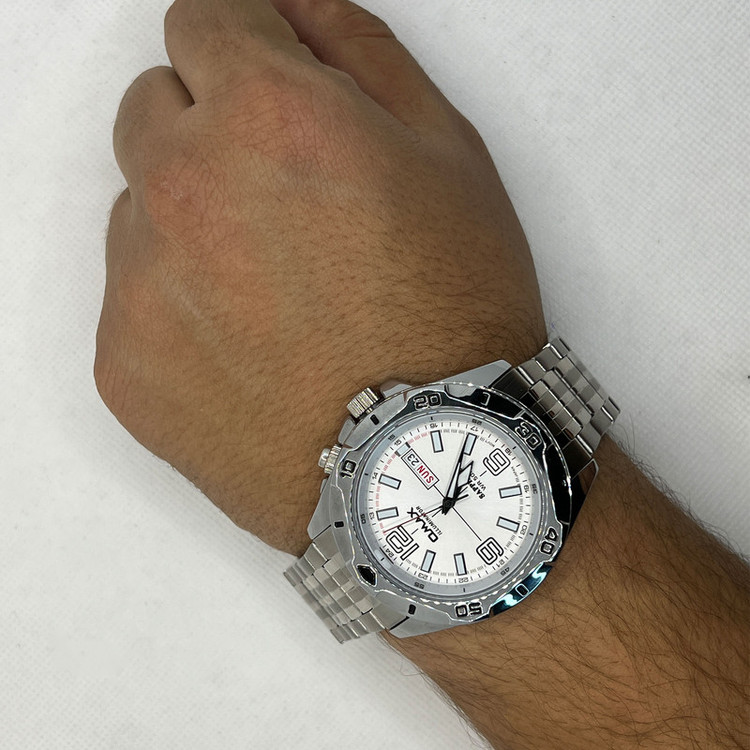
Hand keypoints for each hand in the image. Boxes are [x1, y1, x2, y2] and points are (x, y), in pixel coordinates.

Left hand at [95, 0, 545, 555]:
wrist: (430, 462)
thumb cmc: (457, 313)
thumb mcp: (449, 152)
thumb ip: (357, 48)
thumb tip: (288, 2)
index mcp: (265, 117)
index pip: (200, 19)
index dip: (243, 48)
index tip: (266, 84)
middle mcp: (183, 189)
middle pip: (151, 109)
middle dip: (208, 130)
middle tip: (283, 204)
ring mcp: (139, 284)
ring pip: (137, 211)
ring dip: (192, 226)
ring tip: (276, 293)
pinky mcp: (123, 366)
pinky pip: (131, 300)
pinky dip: (178, 309)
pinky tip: (252, 349)